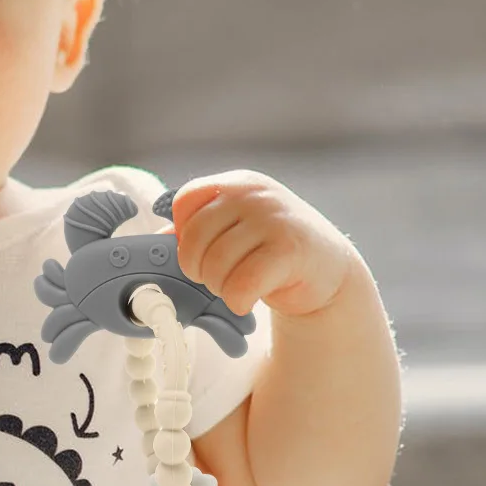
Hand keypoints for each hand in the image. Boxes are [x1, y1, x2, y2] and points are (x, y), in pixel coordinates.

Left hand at [169, 171, 358, 319]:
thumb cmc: (271, 250)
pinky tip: (247, 300)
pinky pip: (241, 284)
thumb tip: (156, 239)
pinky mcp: (290, 249)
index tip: (203, 252)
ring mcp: (274, 218)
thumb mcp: (235, 230)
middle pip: (194, 237)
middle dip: (199, 268)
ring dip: (219, 287)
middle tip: (219, 278)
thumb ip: (198, 229)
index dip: (184, 234)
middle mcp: (254, 195)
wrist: (328, 270)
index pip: (185, 200)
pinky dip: (237, 301)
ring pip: (215, 264)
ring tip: (237, 287)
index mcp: (236, 184)